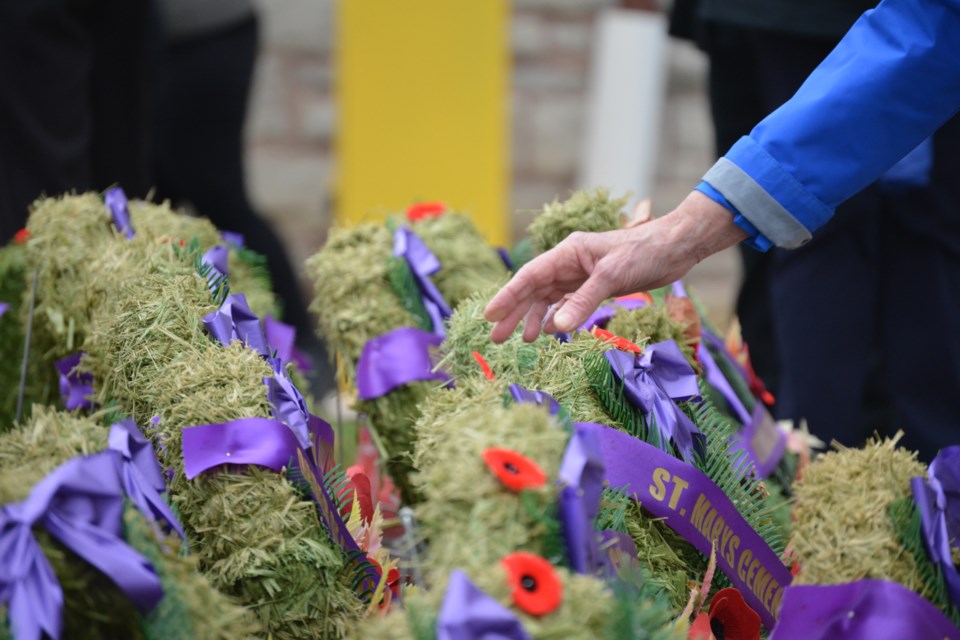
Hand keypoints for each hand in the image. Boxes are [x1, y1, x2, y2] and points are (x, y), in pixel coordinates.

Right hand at [483, 191, 746, 342]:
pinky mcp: (595, 285)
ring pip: (549, 298)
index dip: (508, 296)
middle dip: (515, 313)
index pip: (529, 276)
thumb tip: (556, 328)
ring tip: (522, 341)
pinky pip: (567, 303)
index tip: (490, 316)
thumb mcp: (611, 277)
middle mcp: (569, 262)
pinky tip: (550, 333)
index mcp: (567, 252)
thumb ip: (582, 302)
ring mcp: (581, 274)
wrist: (675, 248)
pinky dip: (558, 318)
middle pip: (534, 290)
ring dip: (535, 318)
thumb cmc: (643, 252)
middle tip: (496, 338)